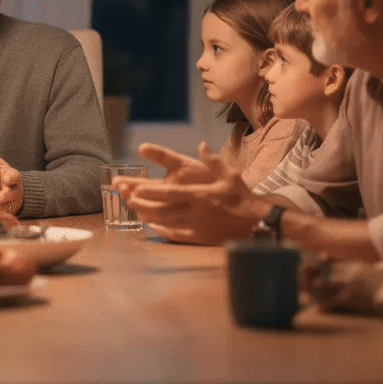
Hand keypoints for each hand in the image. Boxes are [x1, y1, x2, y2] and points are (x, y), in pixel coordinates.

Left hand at [0, 146, 22, 214]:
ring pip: (11, 205)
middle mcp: (15, 189)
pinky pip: (7, 213)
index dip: (11, 177)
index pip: (14, 176)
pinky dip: (2, 214)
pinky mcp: (10, 209)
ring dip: (4, 207)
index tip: (7, 178)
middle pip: (13, 192)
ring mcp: (13, 200)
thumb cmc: (4, 174)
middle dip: (7, 195)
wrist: (12, 187)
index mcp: (12, 176)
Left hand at [115, 142, 261, 244]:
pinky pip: (174, 235)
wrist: (256, 224)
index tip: (136, 189)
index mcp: (200, 195)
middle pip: (162, 210)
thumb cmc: (243, 197)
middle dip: (142, 204)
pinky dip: (161, 230)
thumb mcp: (231, 174)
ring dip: (147, 216)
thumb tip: (201, 145)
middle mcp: (194, 212)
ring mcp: (195, 226)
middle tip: (126, 198)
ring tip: (134, 210)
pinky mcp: (197, 237)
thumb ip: (214, 160)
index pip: (170, 194)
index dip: (152, 193)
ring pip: (165, 222)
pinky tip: (152, 225)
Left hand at [302, 254, 382, 313]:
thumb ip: (368, 270)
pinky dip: (323, 305)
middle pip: (323, 269)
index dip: (322, 264)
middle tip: (310, 286)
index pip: (332, 260)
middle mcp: (349, 271)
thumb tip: (370, 272)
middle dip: (314, 277)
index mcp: (356, 264)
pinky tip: (319, 309)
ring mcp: (348, 283)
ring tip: (312, 297)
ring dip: (316, 291)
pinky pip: (330, 301)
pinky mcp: (350, 297)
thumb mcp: (379, 272)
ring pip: (322, 283)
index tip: (316, 270)